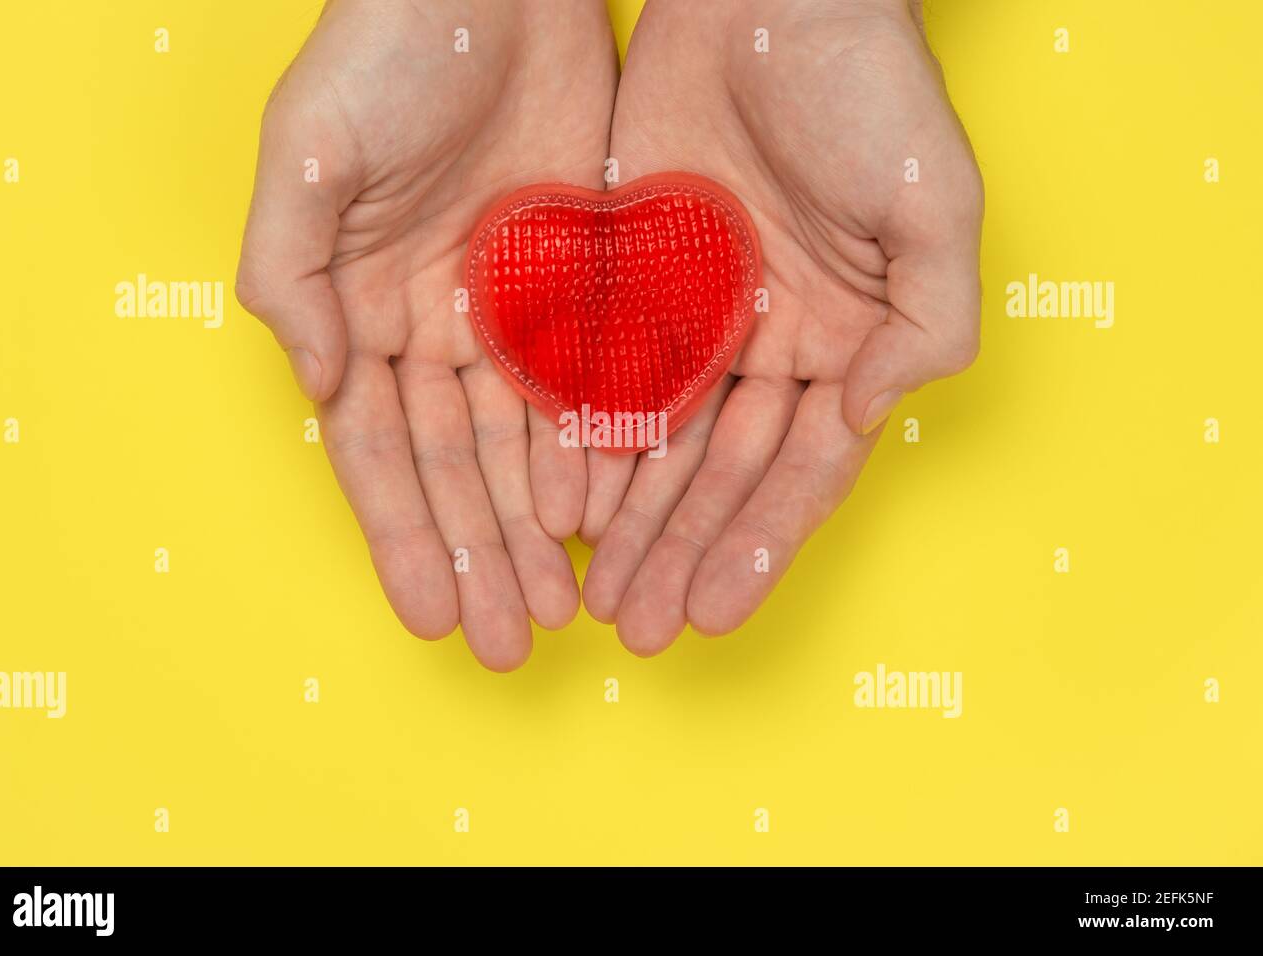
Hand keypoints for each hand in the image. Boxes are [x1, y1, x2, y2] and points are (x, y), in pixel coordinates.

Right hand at [236, 0, 616, 669]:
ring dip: (537, 528)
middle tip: (506, 645)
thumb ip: (291, 276)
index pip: (380, 450)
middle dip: (481, 556)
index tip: (427, 615)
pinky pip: (592, 384)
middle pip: (459, 467)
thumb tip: (316, 387)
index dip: (403, 535)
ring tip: (558, 608)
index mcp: (362, 310)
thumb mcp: (307, 155)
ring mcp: (513, 310)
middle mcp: (436, 326)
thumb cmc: (381, 50)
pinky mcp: (583, 284)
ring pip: (527, 444)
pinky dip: (595, 453)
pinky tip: (603, 520)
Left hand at [581, 0, 982, 653]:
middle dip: (679, 552)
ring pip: (652, 441)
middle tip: (640, 631)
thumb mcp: (934, 204)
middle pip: (716, 472)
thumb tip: (876, 419)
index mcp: (844, 340)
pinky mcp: (626, 278)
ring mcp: (692, 315)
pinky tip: (558, 504)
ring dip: (626, 521)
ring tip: (594, 596)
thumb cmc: (868, 85)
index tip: (715, 614)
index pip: (799, 468)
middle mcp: (767, 343)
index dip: (758, 543)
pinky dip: (579, 439)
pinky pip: (597, 374)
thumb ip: (927, 323)